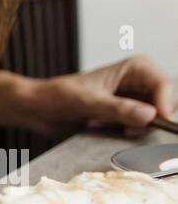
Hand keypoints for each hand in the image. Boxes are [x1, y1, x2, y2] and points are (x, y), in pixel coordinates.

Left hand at [21, 56, 174, 137]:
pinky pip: (139, 130)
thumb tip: (150, 116)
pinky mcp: (125, 117)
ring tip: (106, 126)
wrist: (39, 108)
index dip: (164, 103)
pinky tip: (106, 131)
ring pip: (154, 120)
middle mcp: (140, 83)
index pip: (164, 84)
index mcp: (136, 68)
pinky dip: (128, 135)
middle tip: (126, 129)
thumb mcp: (88, 103)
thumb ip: (119, 109)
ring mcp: (134, 101)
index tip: (157, 120)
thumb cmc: (58, 96)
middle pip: (164, 104)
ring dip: (136, 129)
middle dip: (150, 120)